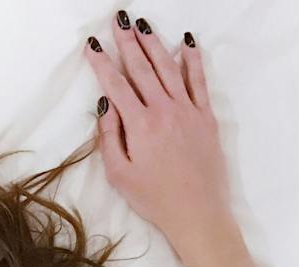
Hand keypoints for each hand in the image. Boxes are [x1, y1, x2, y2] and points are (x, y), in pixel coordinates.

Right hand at [82, 15, 232, 252]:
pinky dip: (192, 61)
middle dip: (128, 43)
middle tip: (119, 21)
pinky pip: (198, 82)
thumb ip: (109, 138)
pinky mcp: (206, 117)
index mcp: (139, 125)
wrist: (198, 212)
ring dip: (154, 44)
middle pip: (142, 69)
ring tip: (143, 25)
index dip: (102, 64)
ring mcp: (188, 111)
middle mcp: (164, 110)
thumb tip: (105, 107)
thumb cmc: (154, 199)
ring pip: (168, 69)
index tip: (93, 46)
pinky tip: (187, 44)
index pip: (116, 86)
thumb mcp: (119, 175)